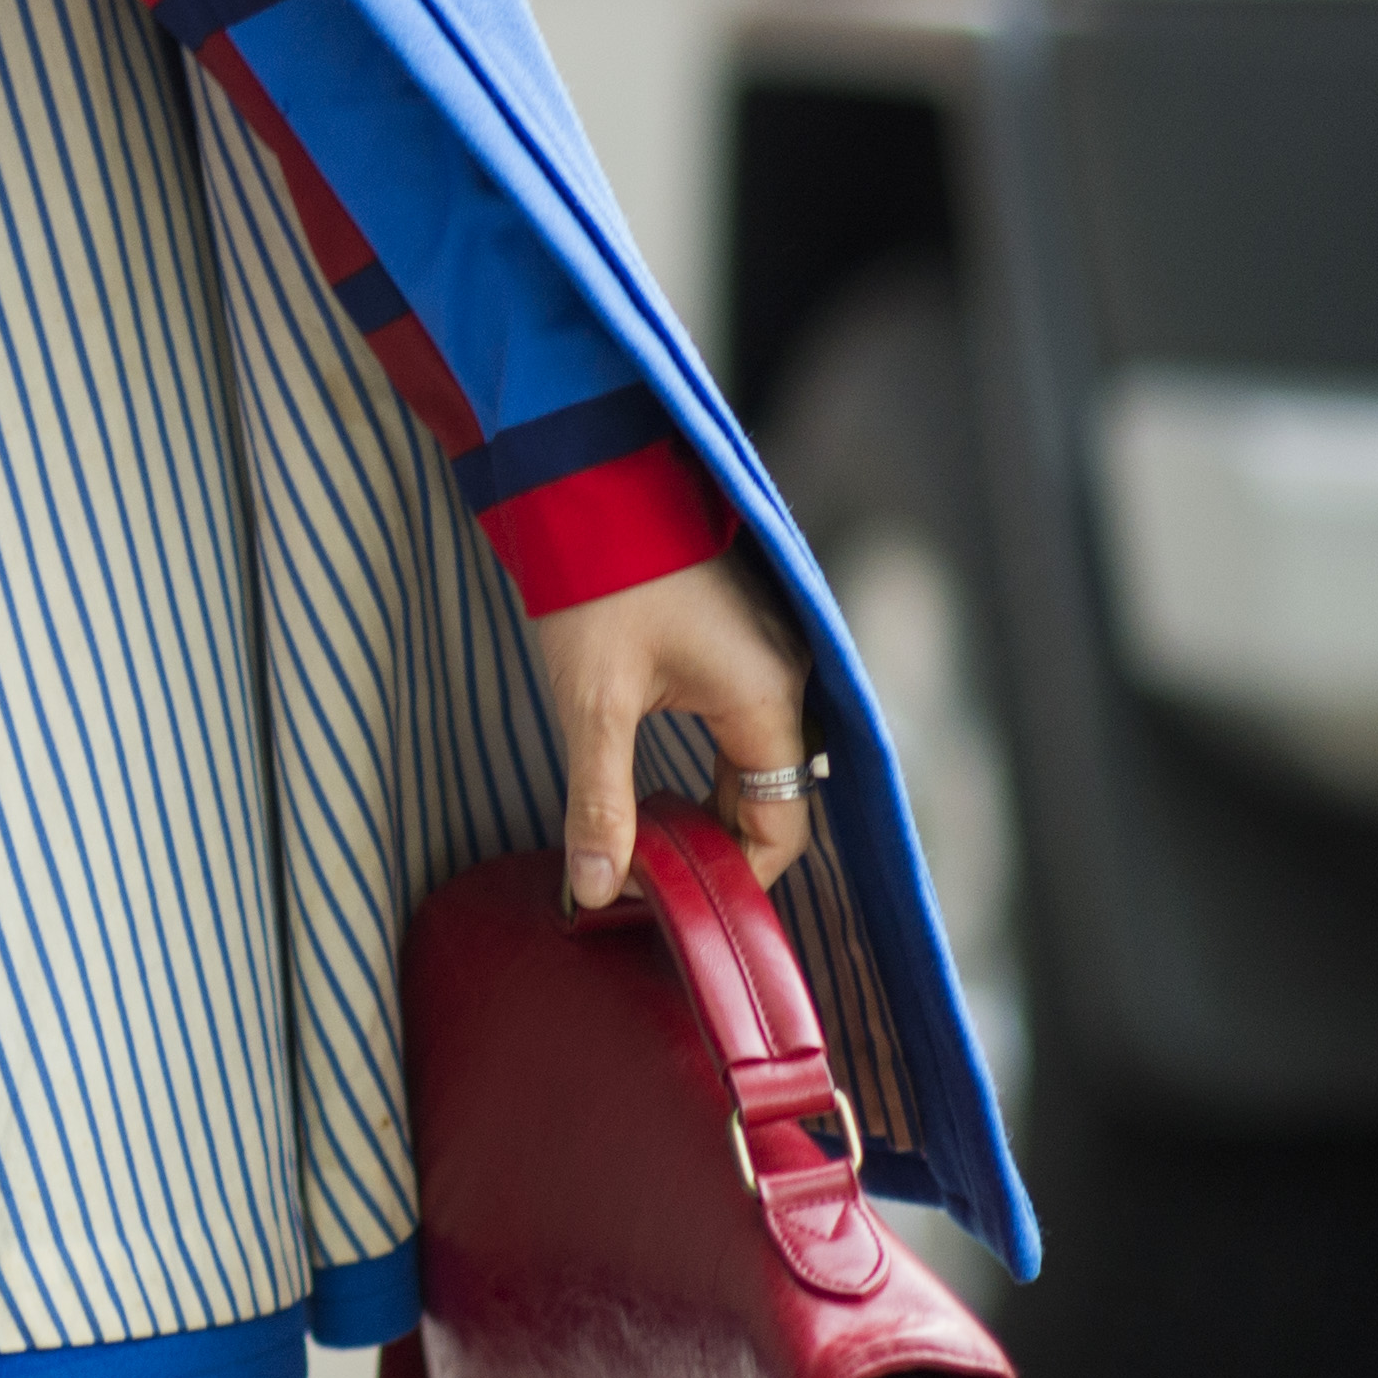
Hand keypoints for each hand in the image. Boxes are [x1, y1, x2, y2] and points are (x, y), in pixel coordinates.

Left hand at [525, 551, 812, 910]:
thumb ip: (599, 803)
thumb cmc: (598, 580)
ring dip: (709, 802)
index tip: (669, 897)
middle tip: (646, 873)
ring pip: (756, 759)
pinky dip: (710, 762)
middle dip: (714, 842)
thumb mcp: (592, 702)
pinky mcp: (744, 637)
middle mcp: (787, 676)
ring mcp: (770, 652)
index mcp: (766, 695)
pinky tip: (656, 779)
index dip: (730, 874)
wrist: (589, 480)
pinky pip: (745, 722)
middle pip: (772, 794)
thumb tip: (594, 892)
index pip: (780, 823)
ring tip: (642, 833)